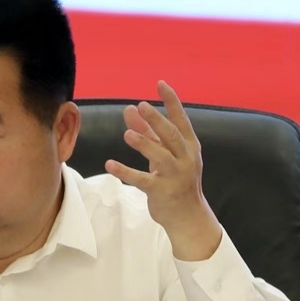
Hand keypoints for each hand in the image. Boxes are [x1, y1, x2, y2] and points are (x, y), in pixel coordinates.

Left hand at [104, 80, 221, 259]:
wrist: (188, 216)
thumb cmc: (176, 179)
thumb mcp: (164, 154)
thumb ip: (148, 132)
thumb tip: (130, 108)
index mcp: (189, 146)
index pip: (181, 119)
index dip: (171, 101)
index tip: (160, 84)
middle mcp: (186, 159)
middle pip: (171, 135)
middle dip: (157, 120)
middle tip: (142, 106)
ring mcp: (175, 176)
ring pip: (161, 157)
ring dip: (144, 144)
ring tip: (128, 134)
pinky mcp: (162, 192)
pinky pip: (142, 180)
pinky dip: (125, 172)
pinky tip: (110, 164)